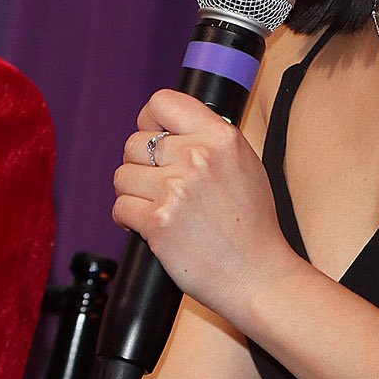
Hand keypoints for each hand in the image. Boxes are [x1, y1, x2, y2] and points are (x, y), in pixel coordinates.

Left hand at [112, 90, 295, 321]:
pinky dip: (129, 219)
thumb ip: (210, 140)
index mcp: (221, 136)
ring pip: (123, 176)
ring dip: (133, 194)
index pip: (161, 102)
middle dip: (141, 166)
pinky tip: (149, 226)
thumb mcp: (245, 165)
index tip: (153, 138)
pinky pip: (120, 208)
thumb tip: (169, 128)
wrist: (258, 275)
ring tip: (158, 208)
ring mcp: (176, 189)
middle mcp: (198, 157)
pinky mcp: (158, 222)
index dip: (150, 121)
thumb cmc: (253, 226)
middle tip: (159, 186)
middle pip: (135, 143)